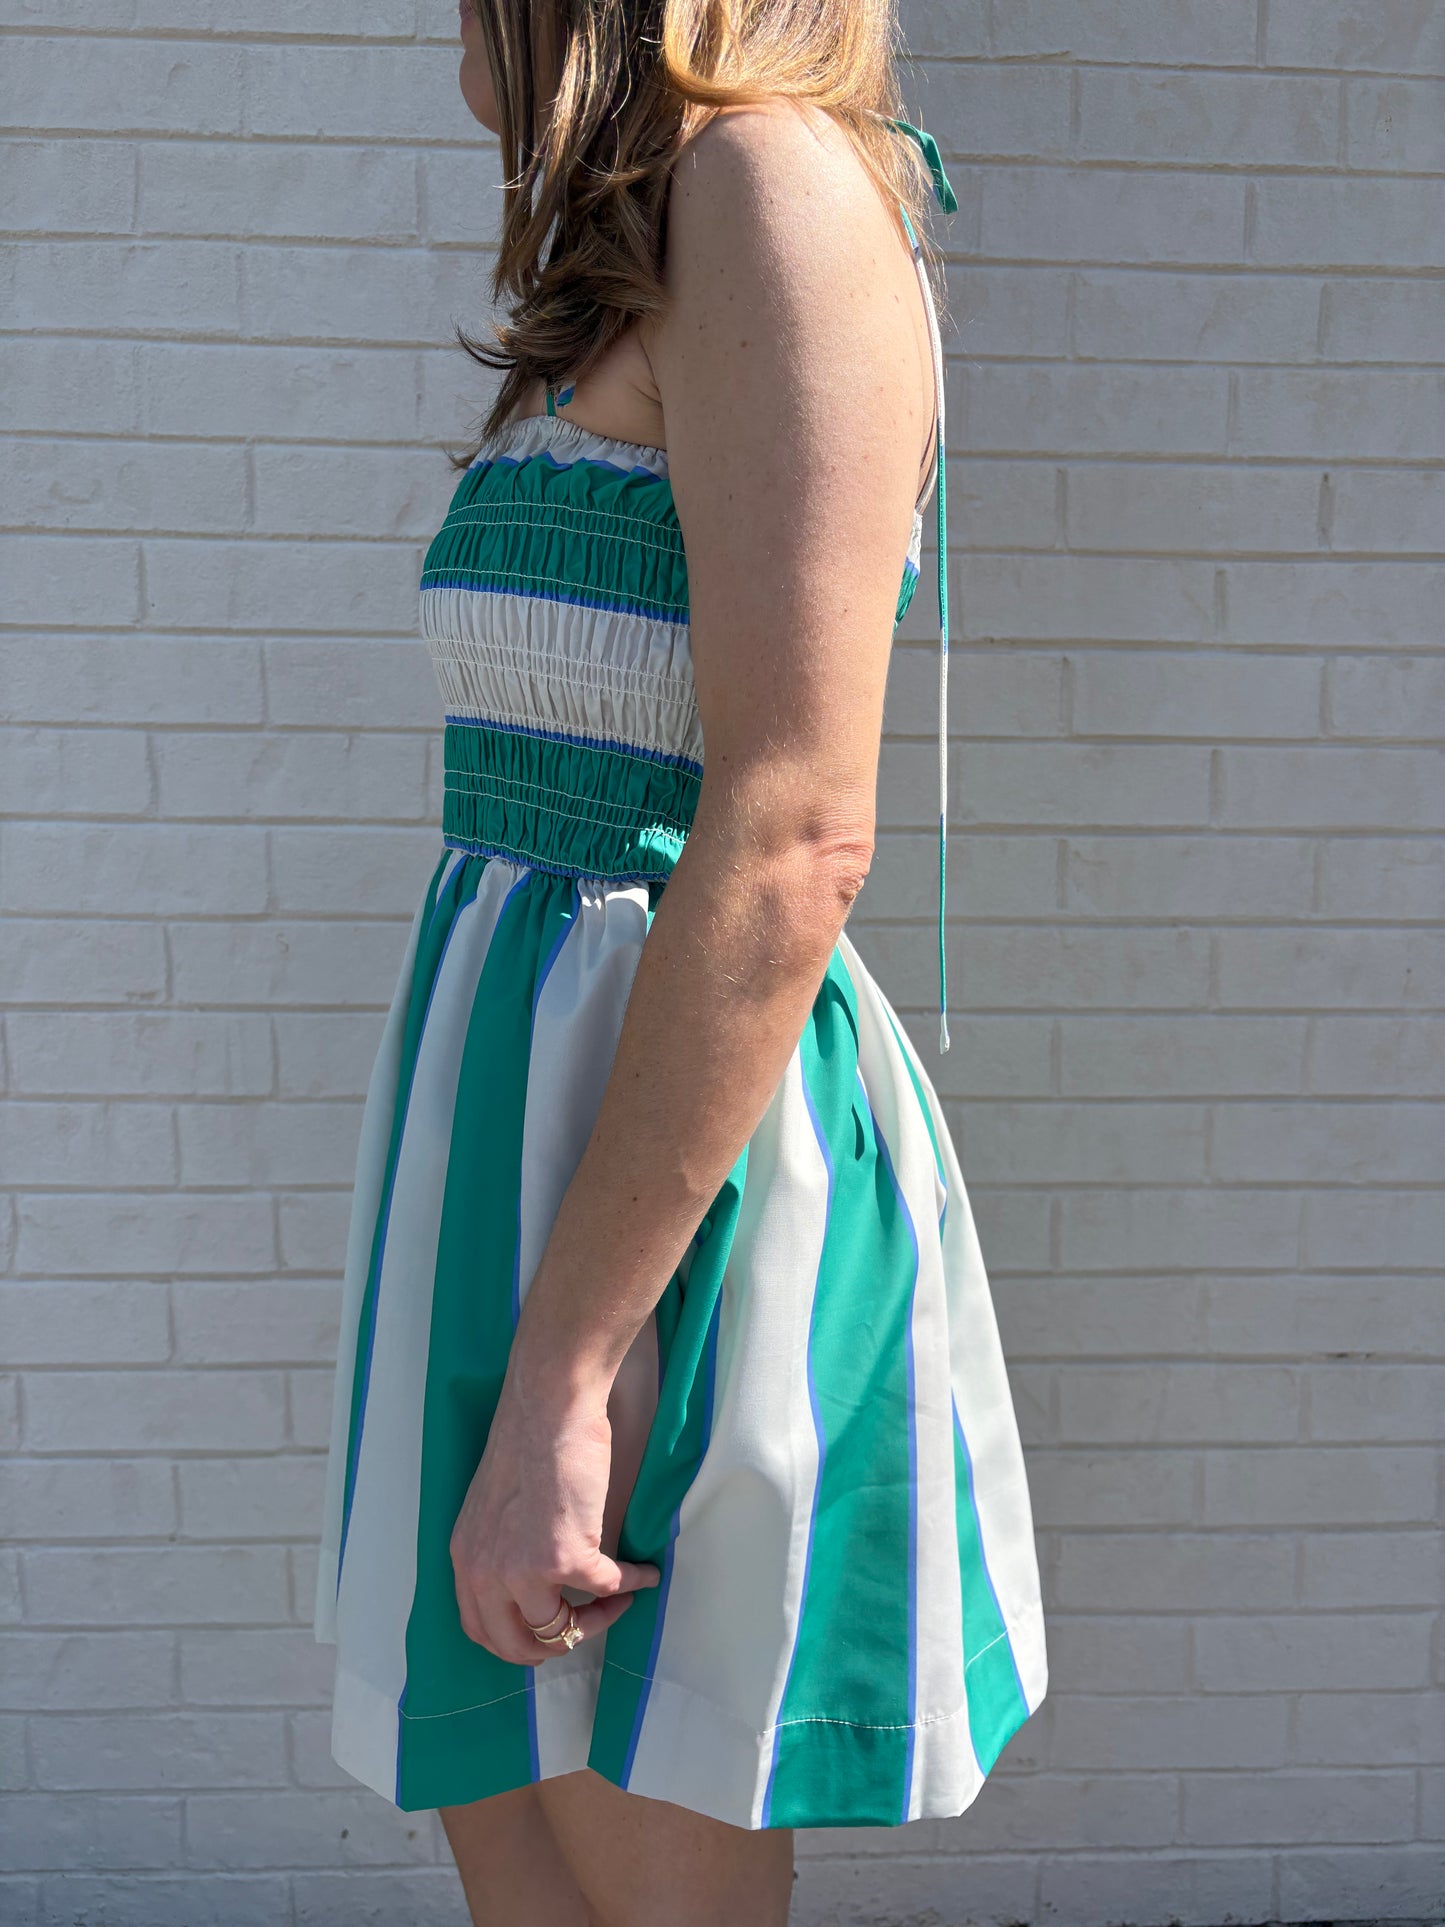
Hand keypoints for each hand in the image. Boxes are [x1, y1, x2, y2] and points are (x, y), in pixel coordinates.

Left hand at [449, 1372, 660, 1667]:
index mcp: (466, 1560)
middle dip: (557, 1644)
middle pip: (518, 1646)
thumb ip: (502, 1547)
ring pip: (561, 1630)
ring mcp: (524, 1570)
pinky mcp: (566, 1557)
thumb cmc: (527, 1439)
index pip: (482, 1631)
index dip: (520, 1638)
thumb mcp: (493, 1509)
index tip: (551, 1623)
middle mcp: (486, 1574)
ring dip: (596, 1620)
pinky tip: (644, 1573)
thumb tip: (533, 1575)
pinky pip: (607, 1587)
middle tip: (585, 1623)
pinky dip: (632, 1583)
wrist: (548, 1407)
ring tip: (617, 1598)